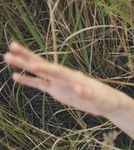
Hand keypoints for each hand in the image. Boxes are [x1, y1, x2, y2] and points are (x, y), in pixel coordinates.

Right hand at [3, 41, 127, 116]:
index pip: (57, 72)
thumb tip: (78, 88)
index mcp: (74, 77)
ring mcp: (59, 83)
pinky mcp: (57, 90)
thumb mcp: (99, 98)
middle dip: (28, 57)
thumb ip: (88, 93)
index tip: (32, 65)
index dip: (45, 69)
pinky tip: (16, 77)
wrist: (108, 102)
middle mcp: (64, 77)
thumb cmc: (106, 99)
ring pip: (38, 72)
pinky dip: (28, 81)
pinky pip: (40, 84)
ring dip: (24, 65)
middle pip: (43, 65)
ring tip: (7, 57)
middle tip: (11, 47)